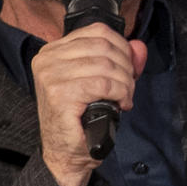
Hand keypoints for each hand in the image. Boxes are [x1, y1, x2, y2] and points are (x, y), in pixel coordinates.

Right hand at [29, 24, 149, 185]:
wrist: (65, 154)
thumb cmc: (79, 121)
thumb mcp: (101, 84)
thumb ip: (121, 61)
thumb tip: (139, 47)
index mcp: (52, 51)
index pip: (97, 31)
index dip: (122, 47)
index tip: (129, 68)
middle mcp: (47, 60)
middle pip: (103, 46)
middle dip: (125, 67)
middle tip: (129, 88)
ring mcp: (51, 76)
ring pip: (105, 65)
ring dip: (124, 83)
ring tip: (125, 97)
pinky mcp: (59, 94)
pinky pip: (102, 84)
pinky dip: (119, 93)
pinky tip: (120, 104)